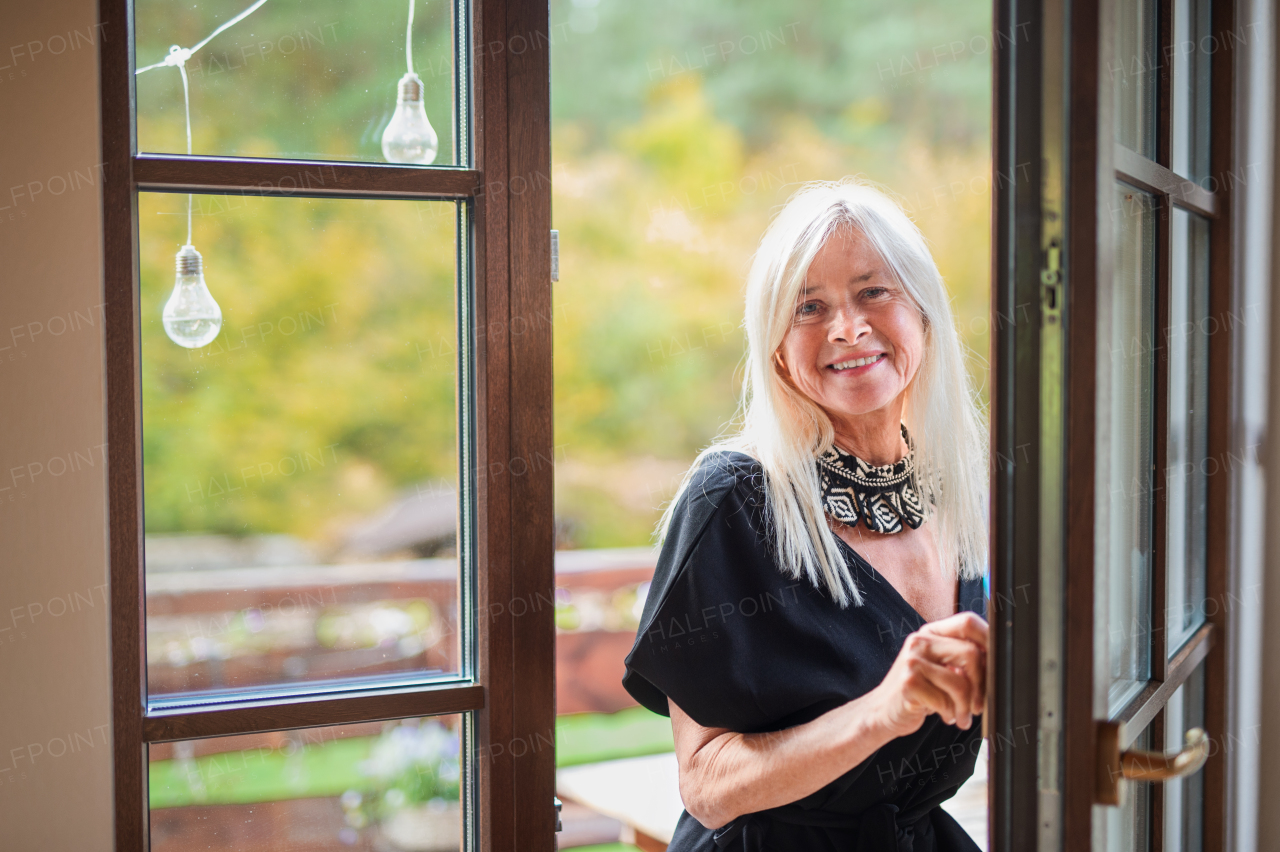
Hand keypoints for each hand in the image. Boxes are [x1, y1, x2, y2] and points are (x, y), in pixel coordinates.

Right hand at [866, 612, 987, 737]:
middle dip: (982, 686)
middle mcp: (920, 641)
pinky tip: (943, 715)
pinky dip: (950, 713)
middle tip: (978, 705)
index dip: (989, 641)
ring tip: (960, 715)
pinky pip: (945, 700)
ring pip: (961, 681)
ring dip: (966, 706)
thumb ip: (963, 659)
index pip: (968, 622)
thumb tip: (999, 662)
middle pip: (970, 653)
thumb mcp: (940, 668)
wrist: (883, 711)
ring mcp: (912, 660)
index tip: (996, 667)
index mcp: (931, 633)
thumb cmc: (919, 691)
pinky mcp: (908, 683)